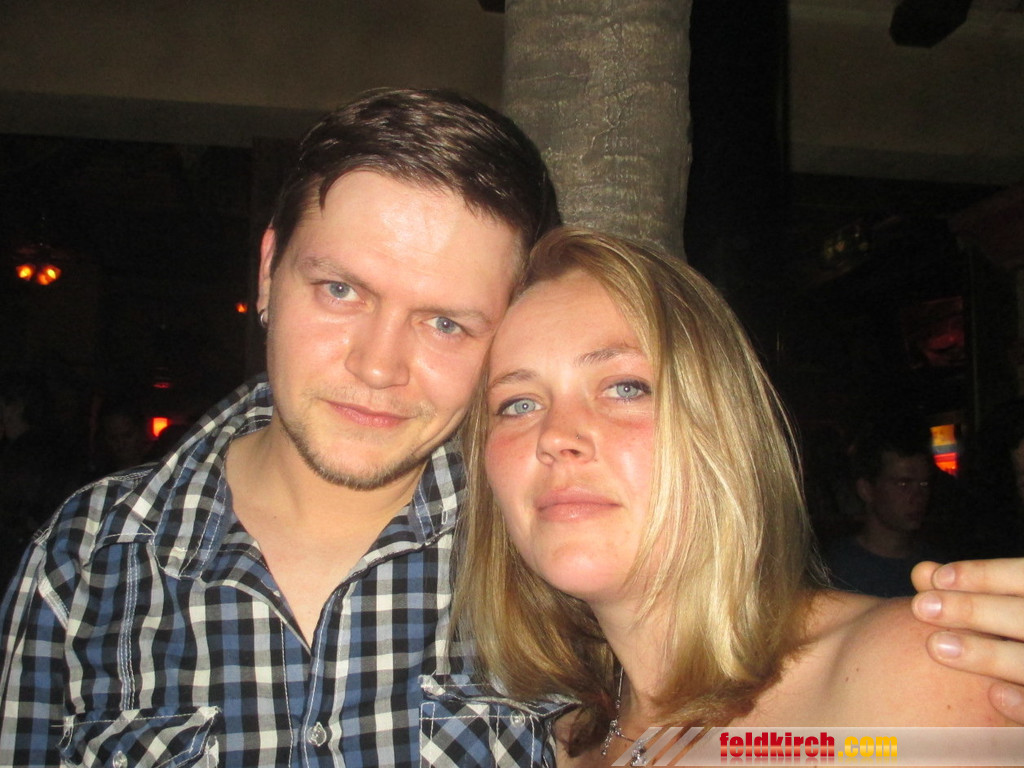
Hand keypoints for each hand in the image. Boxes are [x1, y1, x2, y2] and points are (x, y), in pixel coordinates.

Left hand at [912, 559, 1023, 723]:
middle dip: (974, 609)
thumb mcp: (1003, 612)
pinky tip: (994, 696)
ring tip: (936, 647)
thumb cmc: (1011, 636)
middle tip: (920, 608)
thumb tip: (922, 573)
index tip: (936, 578)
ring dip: (989, 654)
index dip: (985, 575)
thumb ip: (969, 595)